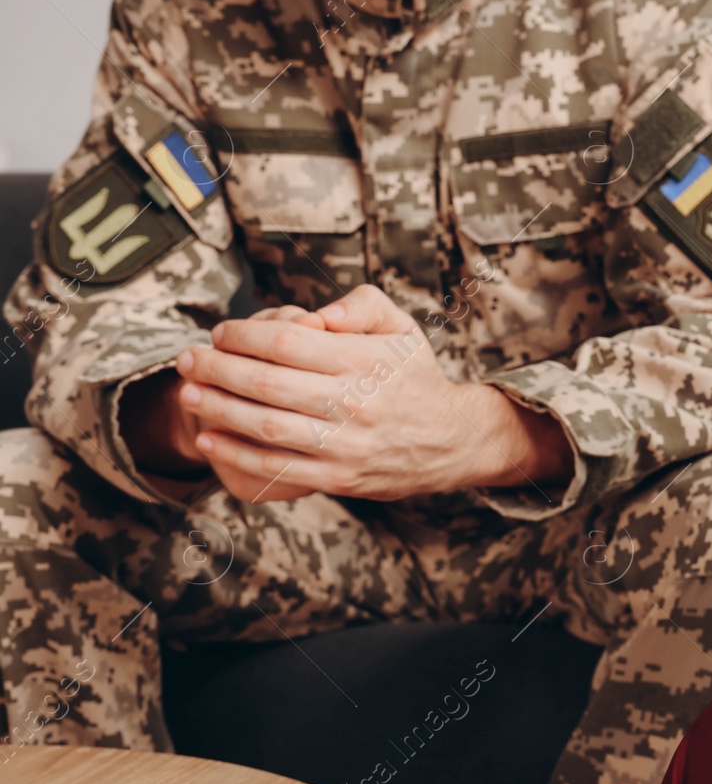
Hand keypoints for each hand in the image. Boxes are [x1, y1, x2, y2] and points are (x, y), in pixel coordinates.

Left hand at [174, 286, 573, 502]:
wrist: (451, 440)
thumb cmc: (414, 377)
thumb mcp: (402, 328)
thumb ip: (362, 304)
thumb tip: (319, 314)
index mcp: (366, 359)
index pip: (286, 341)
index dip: (243, 334)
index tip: (220, 333)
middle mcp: (355, 401)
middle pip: (266, 382)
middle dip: (216, 368)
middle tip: (187, 360)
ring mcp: (346, 444)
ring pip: (265, 425)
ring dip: (218, 409)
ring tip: (188, 395)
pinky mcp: (339, 478)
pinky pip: (278, 467)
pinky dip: (237, 454)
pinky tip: (210, 439)